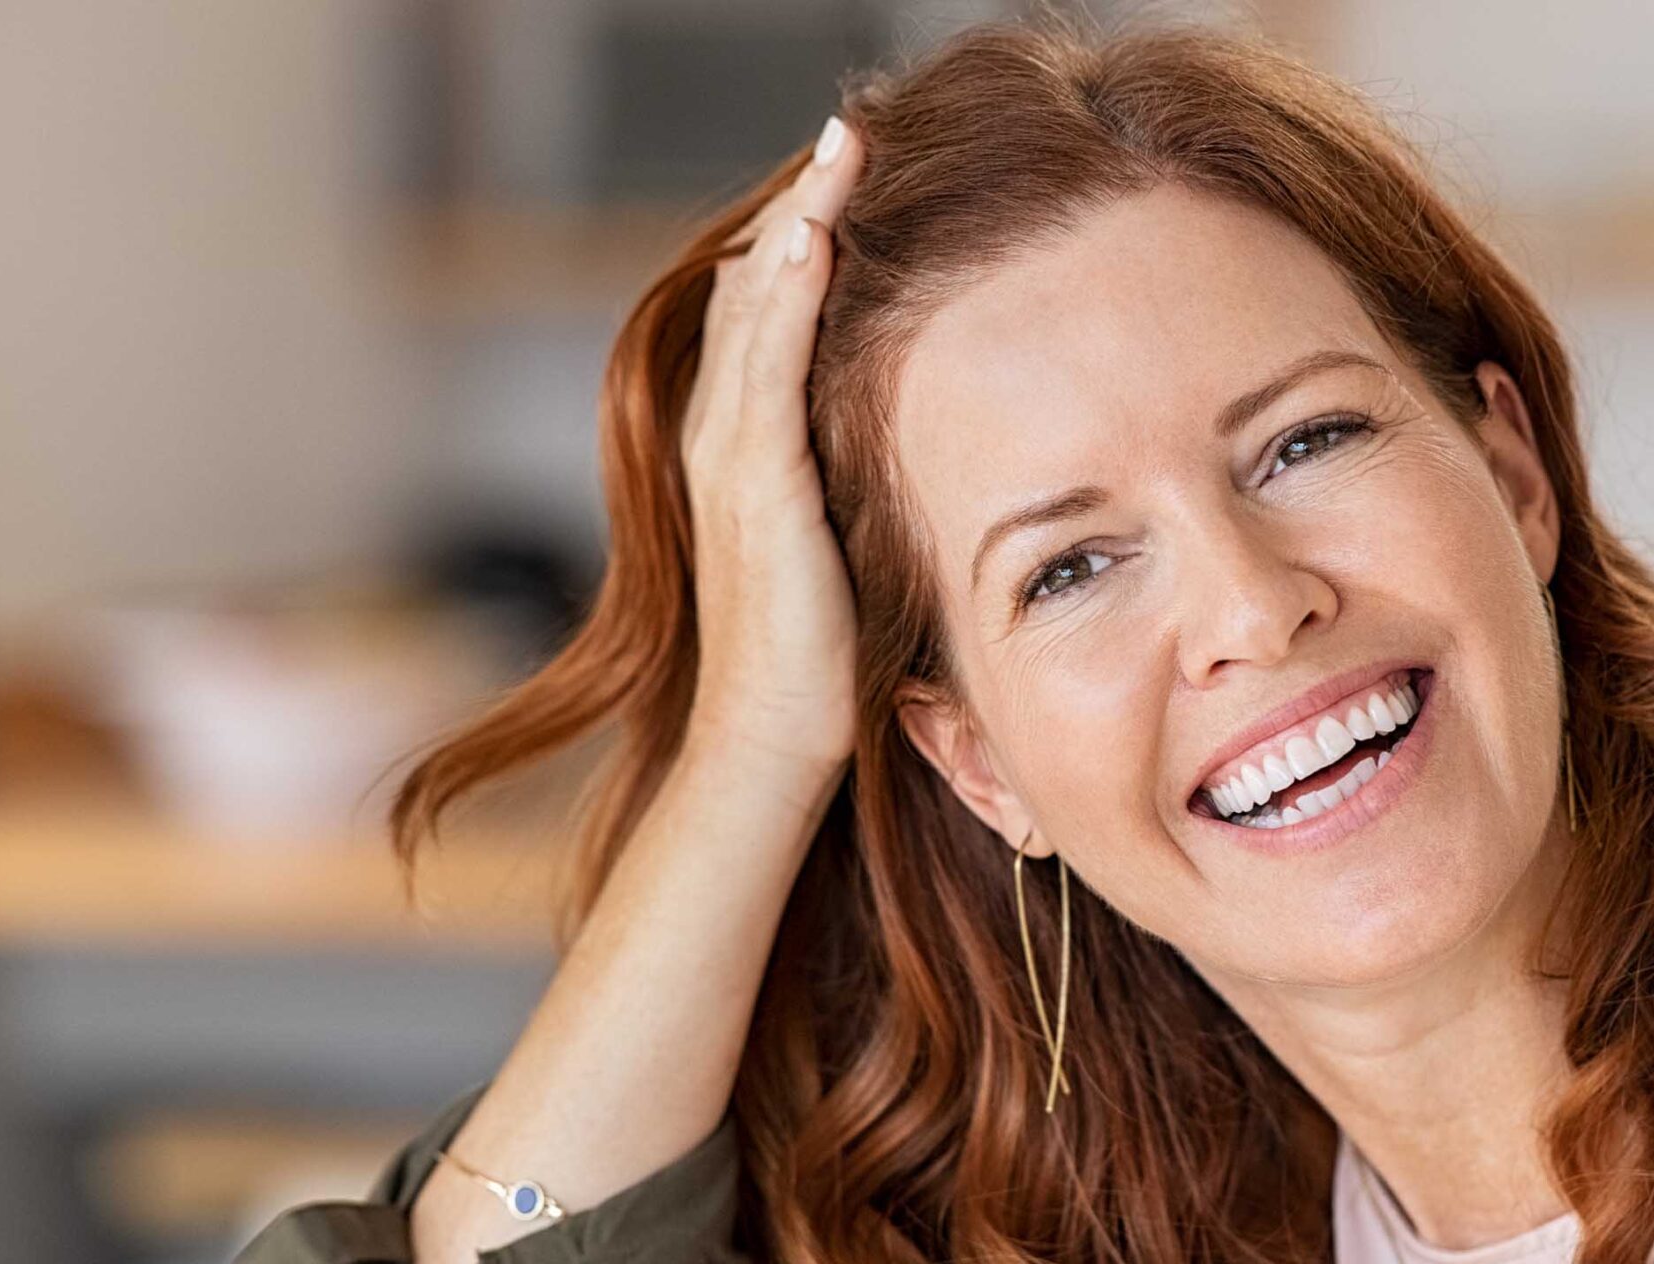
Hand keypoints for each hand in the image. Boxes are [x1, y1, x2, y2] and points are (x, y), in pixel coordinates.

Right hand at [681, 115, 866, 772]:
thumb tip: (930, 432)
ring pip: (756, 304)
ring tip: (840, 146)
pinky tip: (814, 233)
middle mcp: (723, 433)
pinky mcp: (755, 487)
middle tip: (852, 129)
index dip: (808, 234)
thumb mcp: (848, 539)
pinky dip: (787, 293)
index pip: (772, 306)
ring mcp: (731, 456)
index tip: (857, 173)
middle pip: (757, 281)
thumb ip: (862, 477)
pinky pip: (766, 365)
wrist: (773, 743)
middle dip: (804, 203)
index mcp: (746, 442)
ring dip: (798, 218)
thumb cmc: (822, 659)